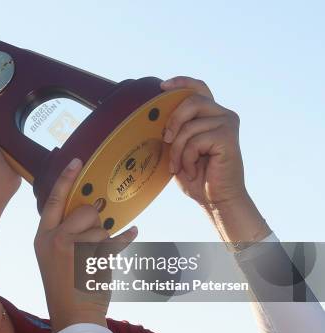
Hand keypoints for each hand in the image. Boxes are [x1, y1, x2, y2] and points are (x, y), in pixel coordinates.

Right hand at [33, 158, 137, 332]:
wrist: (73, 318)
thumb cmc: (66, 288)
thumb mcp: (53, 258)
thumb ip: (65, 234)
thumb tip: (93, 211)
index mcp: (42, 237)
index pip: (53, 200)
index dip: (66, 179)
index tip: (77, 161)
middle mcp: (55, 238)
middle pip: (84, 211)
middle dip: (94, 222)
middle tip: (91, 244)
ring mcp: (74, 248)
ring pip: (101, 228)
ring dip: (104, 242)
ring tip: (95, 263)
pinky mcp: (93, 258)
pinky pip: (116, 239)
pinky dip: (126, 238)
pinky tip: (133, 234)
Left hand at [161, 76, 247, 207]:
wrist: (216, 199)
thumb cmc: (197, 176)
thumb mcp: (179, 148)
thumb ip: (175, 130)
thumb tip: (154, 117)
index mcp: (211, 114)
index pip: (198, 88)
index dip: (182, 83)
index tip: (163, 87)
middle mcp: (223, 114)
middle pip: (191, 101)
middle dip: (172, 122)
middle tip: (166, 141)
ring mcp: (228, 124)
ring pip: (189, 125)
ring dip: (178, 149)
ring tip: (180, 166)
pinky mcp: (228, 136)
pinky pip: (196, 140)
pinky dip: (187, 158)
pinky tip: (192, 170)